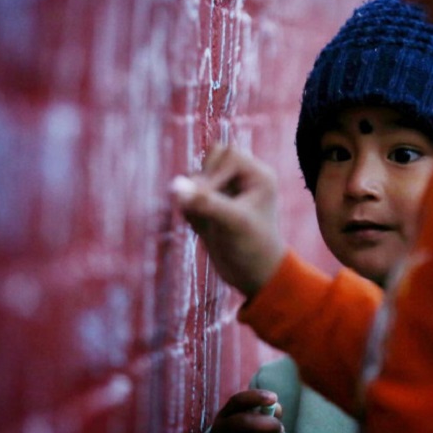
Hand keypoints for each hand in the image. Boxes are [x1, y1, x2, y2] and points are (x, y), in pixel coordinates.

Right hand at [170, 145, 286, 296]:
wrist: (253, 277)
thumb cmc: (253, 248)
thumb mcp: (233, 224)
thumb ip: (206, 203)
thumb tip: (175, 186)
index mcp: (258, 175)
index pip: (228, 155)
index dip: (213, 173)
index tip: (205, 198)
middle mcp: (242, 178)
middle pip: (211, 158)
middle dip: (201, 181)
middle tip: (201, 207)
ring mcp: (224, 191)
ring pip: (196, 175)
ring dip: (193, 195)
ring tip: (203, 220)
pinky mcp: (209, 205)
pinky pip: (188, 195)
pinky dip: (189, 208)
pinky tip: (202, 229)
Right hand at [208, 389, 283, 432]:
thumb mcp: (254, 420)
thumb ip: (266, 411)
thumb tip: (276, 409)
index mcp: (225, 414)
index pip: (237, 401)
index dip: (256, 397)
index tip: (274, 398)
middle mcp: (219, 431)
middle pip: (245, 421)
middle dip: (269, 424)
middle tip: (280, 428)